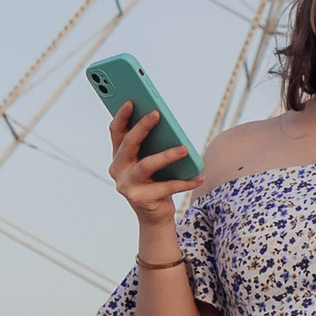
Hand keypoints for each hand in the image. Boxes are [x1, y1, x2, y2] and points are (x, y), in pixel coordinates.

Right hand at [108, 97, 192, 230]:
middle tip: (157, 113)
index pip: (116, 132)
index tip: (131, 101)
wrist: (154, 215)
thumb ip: (153, 144)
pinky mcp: (141, 199)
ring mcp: (127, 186)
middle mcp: (118, 169)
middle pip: (129, 144)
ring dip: (167, 155)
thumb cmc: (155, 180)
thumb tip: (166, 123)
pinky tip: (199, 176)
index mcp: (119, 156)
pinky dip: (185, 182)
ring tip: (185, 148)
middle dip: (142, 127)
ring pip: (147, 165)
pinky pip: (166, 187)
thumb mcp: (152, 160)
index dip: (122, 116)